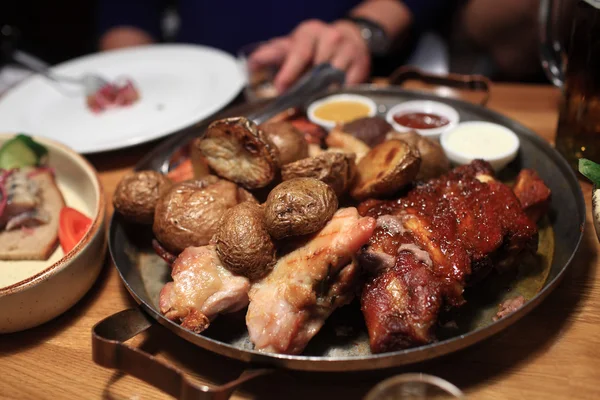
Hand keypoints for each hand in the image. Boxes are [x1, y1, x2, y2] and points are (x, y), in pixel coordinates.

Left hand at [249, 20, 370, 92]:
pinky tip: (330, 98)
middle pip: (316, 67)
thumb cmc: (314, 46)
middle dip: (304, 86)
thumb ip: (273, 54)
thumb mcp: (293, 45)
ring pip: (332, 78)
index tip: (280, 88)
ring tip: (312, 100)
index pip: (298, 53)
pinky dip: (338, 94)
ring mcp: (348, 50)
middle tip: (294, 101)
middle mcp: (330, 37)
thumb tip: (250, 64)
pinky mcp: (361, 64)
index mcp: (309, 32)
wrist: (349, 39)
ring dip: (321, 92)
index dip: (289, 72)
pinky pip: (347, 85)